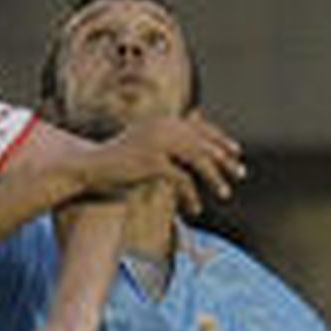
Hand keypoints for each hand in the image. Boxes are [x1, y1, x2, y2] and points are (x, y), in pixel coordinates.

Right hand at [81, 111, 245, 216]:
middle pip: (203, 142)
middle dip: (224, 159)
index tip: (236, 153)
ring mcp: (157, 143)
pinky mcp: (152, 162)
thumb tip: (195, 152)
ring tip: (226, 193)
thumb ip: (169, 146)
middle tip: (241, 173)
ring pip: (198, 159)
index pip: (200, 127)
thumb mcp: (147, 149)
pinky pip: (182, 180)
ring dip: (215, 178)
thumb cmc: (118, 163)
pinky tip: (196, 209)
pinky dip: (191, 196)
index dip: (220, 140)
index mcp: (163, 120)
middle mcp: (162, 126)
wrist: (90, 169)